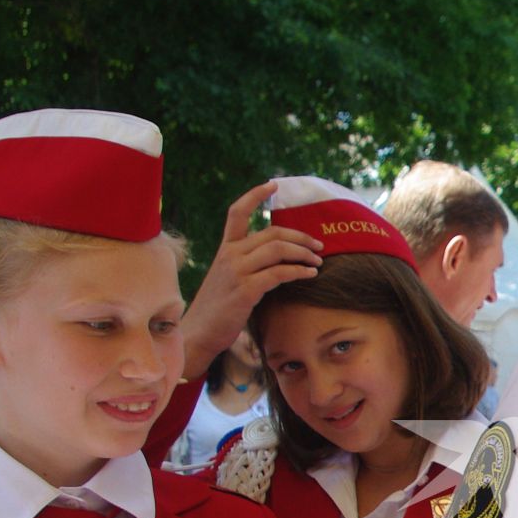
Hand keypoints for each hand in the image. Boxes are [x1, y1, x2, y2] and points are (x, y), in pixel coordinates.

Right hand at [178, 181, 323, 377]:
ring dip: (304, 253)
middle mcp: (230, 255)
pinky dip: (299, 271)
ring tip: (318, 261)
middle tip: (319, 245)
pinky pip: (279, 273)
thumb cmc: (218, 309)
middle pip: (272, 232)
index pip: (237, 212)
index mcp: (225, 249)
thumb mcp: (228, 279)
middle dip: (301, 237)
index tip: (273, 184)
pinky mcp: (246, 290)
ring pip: (278, 249)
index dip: (255, 195)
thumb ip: (247, 265)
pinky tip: (311, 275)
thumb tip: (279, 259)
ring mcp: (237, 271)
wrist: (198, 333)